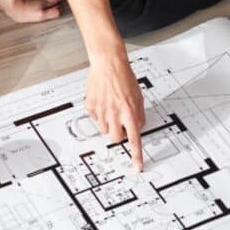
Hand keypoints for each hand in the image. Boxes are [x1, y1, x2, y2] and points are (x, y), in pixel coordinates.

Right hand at [85, 54, 144, 170]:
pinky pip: (94, 118)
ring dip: (108, 123)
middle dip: (118, 134)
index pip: (134, 139)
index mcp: (130, 112)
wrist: (108, 64)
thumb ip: (139, 115)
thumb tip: (137, 129)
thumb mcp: (139, 97)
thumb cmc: (124, 78)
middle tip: (120, 123)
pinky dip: (99, 113)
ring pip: (104, 130)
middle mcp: (115, 114)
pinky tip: (103, 101)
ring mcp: (101, 111)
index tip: (137, 166)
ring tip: (111, 107)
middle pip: (115, 138)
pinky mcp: (90, 107)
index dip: (136, 155)